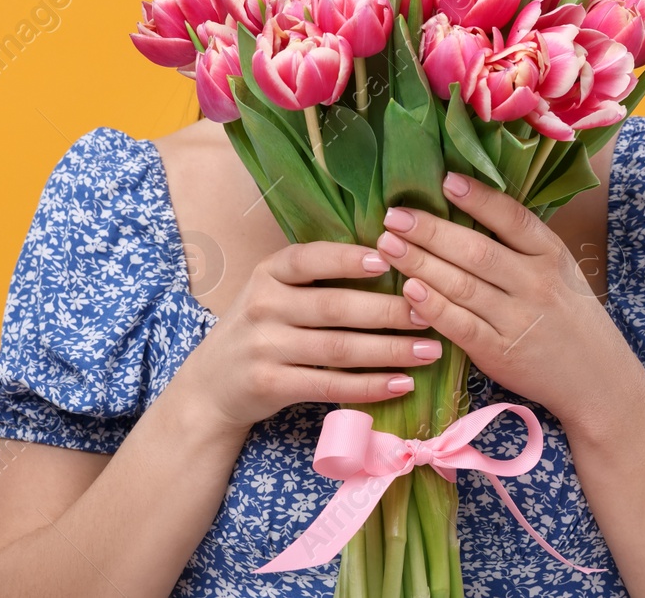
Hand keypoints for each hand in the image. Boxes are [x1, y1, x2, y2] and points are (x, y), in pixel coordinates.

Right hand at [182, 240, 442, 434]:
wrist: (212, 385)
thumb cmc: (261, 328)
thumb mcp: (274, 291)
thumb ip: (316, 278)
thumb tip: (390, 257)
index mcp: (268, 273)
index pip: (309, 259)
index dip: (348, 259)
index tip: (389, 259)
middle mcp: (263, 305)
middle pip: (335, 307)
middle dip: (389, 311)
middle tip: (431, 313)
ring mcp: (265, 347)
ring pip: (339, 349)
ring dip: (390, 350)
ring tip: (430, 350)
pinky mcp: (271, 385)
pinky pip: (330, 386)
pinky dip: (369, 386)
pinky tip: (402, 383)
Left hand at [374, 170, 634, 426]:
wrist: (597, 379)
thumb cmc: (569, 316)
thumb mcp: (560, 270)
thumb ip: (521, 244)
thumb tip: (467, 206)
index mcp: (551, 254)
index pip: (512, 218)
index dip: (478, 198)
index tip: (445, 180)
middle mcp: (536, 284)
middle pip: (476, 251)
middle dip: (430, 231)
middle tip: (394, 215)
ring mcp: (518, 320)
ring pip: (461, 285)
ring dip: (419, 263)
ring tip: (387, 245)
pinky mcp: (500, 353)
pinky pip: (460, 326)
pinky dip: (432, 307)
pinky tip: (409, 290)